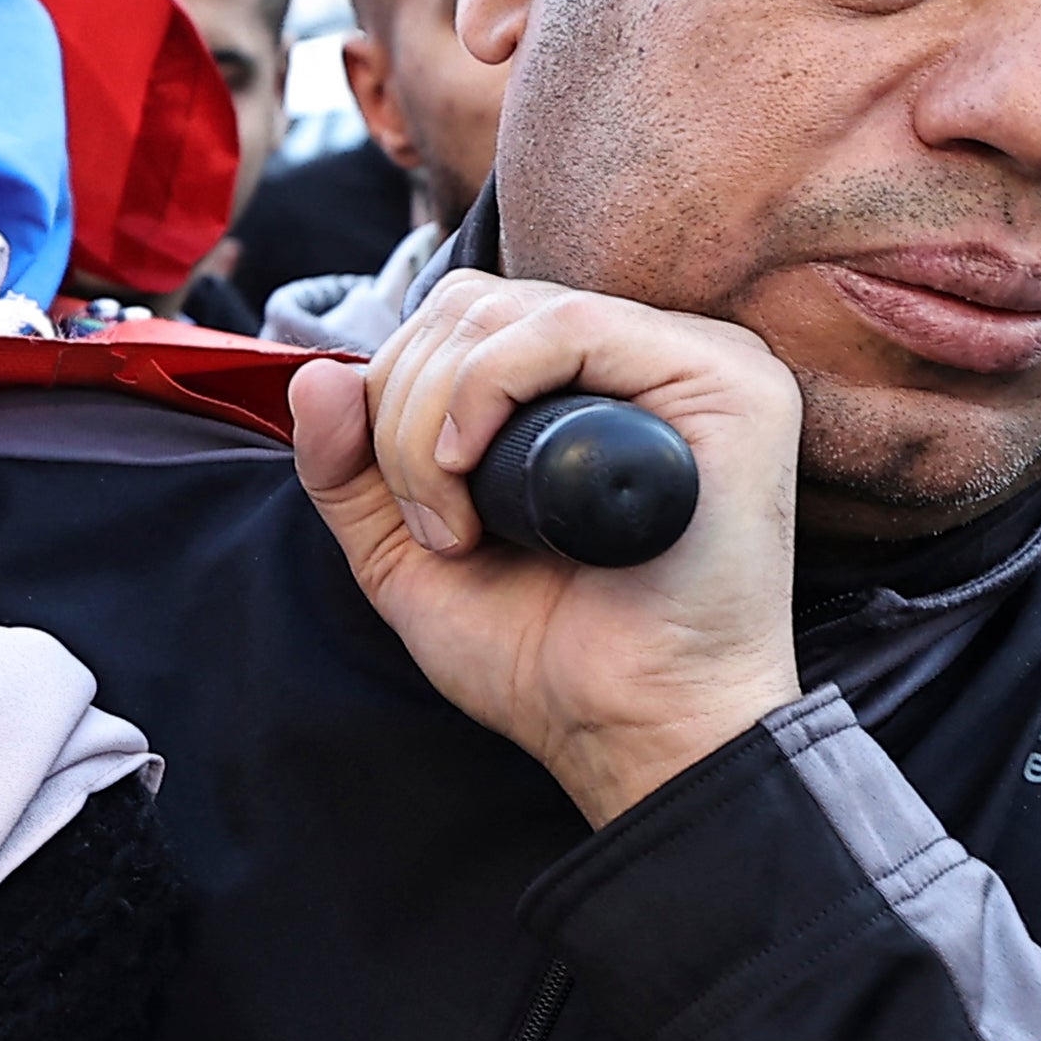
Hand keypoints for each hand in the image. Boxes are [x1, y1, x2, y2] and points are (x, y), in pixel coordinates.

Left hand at [293, 271, 804, 826]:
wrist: (626, 733)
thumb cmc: (541, 657)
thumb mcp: (404, 553)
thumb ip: (346, 467)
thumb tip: (312, 371)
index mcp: (587, 381)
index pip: (457, 321)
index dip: (393, 394)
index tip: (407, 509)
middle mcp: (646, 357)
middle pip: (469, 307)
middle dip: (402, 413)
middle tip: (434, 528)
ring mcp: (695, 360)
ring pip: (504, 315)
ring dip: (432, 419)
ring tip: (457, 527)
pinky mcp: (728, 382)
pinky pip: (569, 325)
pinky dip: (487, 387)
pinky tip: (470, 468)